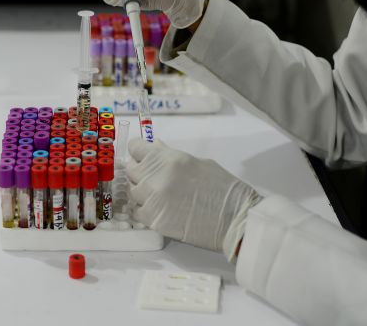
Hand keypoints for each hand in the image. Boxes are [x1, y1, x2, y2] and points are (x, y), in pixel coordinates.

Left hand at [126, 139, 261, 260]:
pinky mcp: (153, 220)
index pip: (135, 148)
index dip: (138, 151)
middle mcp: (156, 177)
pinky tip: (159, 208)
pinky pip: (137, 211)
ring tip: (159, 194)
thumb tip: (154, 147)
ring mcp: (152, 199)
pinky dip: (144, 209)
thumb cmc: (223, 189)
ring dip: (141, 191)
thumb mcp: (198, 163)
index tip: (141, 155)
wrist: (235, 219)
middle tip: (152, 176)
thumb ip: (171, 155)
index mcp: (168, 158)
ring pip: (132, 191)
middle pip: (130, 170)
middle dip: (139, 171)